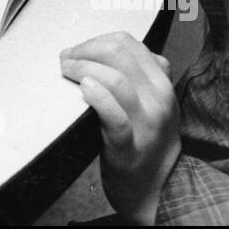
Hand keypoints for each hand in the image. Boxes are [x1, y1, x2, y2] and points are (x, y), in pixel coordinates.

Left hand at [60, 32, 180, 224]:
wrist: (156, 188)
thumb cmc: (148, 140)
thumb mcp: (156, 103)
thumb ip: (143, 74)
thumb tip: (109, 47)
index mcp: (162, 83)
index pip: (129, 43)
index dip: (96, 40)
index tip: (78, 49)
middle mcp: (159, 99)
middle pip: (119, 54)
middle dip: (85, 50)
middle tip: (65, 59)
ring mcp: (146, 123)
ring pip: (116, 79)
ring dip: (83, 67)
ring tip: (66, 70)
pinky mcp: (129, 146)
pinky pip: (115, 116)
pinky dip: (98, 97)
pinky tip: (84, 88)